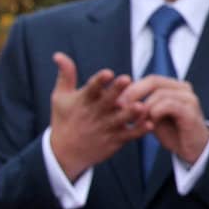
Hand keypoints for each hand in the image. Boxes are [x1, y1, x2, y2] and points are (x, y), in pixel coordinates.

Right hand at [48, 53, 144, 179]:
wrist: (64, 154)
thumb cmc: (64, 119)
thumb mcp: (60, 97)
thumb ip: (66, 74)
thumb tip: (58, 54)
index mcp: (83, 101)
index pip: (91, 89)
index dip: (99, 81)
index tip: (108, 72)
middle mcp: (95, 114)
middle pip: (107, 101)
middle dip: (116, 91)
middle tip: (126, 79)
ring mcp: (105, 128)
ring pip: (120, 119)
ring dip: (131, 113)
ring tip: (141, 106)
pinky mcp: (114, 140)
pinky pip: (129, 135)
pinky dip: (139, 130)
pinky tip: (150, 124)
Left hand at [126, 75, 208, 163]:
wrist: (193, 150)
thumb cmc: (173, 133)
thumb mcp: (154, 117)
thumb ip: (143, 106)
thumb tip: (120, 99)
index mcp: (174, 87)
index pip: (150, 80)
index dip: (132, 88)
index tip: (116, 100)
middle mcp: (183, 88)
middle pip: (154, 81)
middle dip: (134, 93)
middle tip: (120, 105)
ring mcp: (188, 98)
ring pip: (159, 93)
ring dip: (143, 107)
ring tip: (135, 120)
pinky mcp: (190, 110)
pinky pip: (168, 105)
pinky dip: (155, 112)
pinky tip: (149, 123)